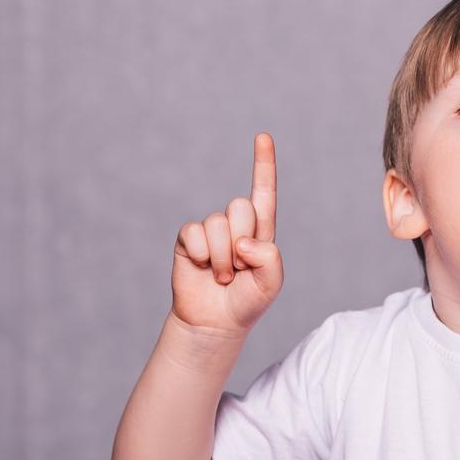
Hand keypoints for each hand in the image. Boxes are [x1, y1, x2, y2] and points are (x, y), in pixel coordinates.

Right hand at [169, 132, 282, 336]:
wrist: (215, 323)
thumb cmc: (246, 301)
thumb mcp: (271, 283)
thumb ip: (269, 259)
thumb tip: (243, 241)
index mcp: (261, 230)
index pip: (264, 192)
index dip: (263, 164)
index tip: (263, 136)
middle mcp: (235, 225)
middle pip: (240, 206)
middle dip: (241, 240)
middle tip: (239, 269)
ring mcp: (210, 231)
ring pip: (218, 223)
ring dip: (223, 258)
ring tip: (223, 276)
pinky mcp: (189, 239)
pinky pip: (195, 233)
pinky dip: (203, 255)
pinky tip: (204, 269)